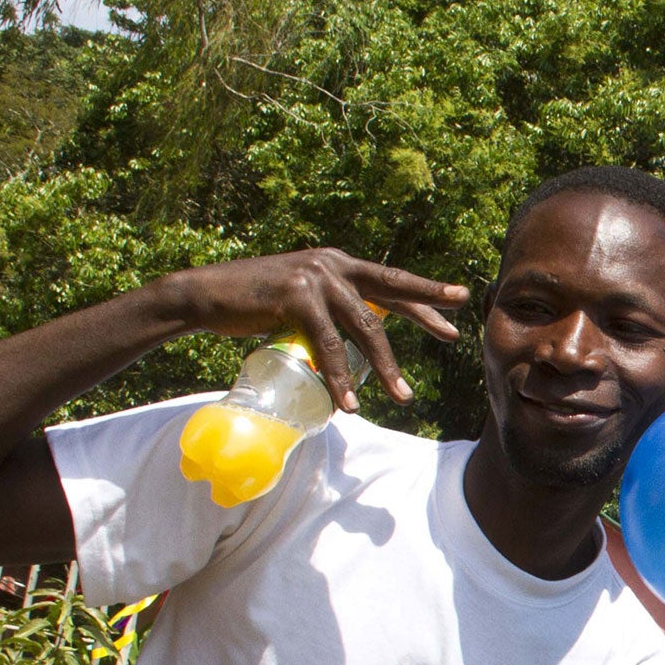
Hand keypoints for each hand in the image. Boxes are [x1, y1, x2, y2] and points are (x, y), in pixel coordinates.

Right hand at [155, 249, 469, 411]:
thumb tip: (359, 336)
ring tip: (402, 397)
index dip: (425, 294)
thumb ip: (331, 309)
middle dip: (426, 311)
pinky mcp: (296, 296)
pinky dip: (339, 375)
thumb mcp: (303, 300)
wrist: (205, 296)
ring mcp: (315, 277)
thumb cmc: (253, 302)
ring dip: (383, 368)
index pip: (389, 282)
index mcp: (338, 263)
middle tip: (455, 333)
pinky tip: (348, 400)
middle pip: (389, 294)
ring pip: (363, 328)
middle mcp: (332, 264)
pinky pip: (327, 344)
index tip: (459, 302)